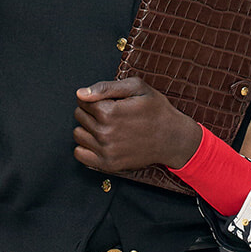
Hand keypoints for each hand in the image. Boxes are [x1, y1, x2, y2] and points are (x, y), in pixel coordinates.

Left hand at [74, 78, 201, 174]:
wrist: (172, 138)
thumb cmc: (156, 110)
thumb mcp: (136, 88)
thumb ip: (106, 87)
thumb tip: (80, 94)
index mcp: (109, 112)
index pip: (82, 101)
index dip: (94, 98)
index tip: (109, 101)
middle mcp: (105, 133)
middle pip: (79, 116)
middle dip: (90, 112)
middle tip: (111, 114)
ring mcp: (106, 151)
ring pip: (78, 134)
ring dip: (87, 129)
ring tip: (105, 127)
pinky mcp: (108, 164)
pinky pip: (80, 155)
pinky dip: (85, 147)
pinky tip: (99, 142)